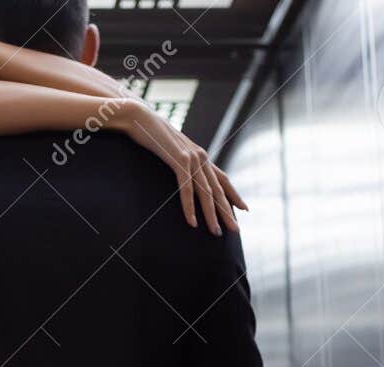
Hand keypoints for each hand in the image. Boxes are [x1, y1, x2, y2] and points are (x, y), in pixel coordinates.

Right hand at [114, 99, 246, 233]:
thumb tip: (184, 172)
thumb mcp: (171, 150)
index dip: (234, 195)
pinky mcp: (179, 160)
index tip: (244, 209)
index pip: (222, 179)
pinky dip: (190, 207)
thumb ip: (181, 161)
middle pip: (217, 190)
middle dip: (227, 212)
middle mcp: (200, 157)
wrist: (139, 117)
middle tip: (235, 230)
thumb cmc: (151, 135)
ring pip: (205, 193)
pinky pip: (186, 189)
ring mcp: (191, 158)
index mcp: (200, 156)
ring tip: (216, 232)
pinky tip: (193, 222)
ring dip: (211, 215)